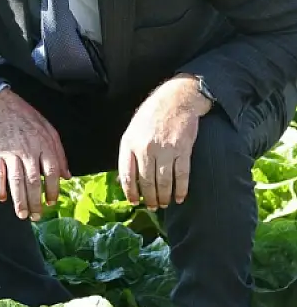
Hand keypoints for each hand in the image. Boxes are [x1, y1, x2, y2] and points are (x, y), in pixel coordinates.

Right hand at [0, 90, 69, 221]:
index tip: (51, 202)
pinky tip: (1, 198)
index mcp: (45, 146)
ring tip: (21, 214)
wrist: (3, 106)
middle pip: (33, 182)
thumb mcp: (50, 132)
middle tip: (36, 216)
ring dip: (19, 200)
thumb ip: (59, 154)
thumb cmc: (28, 119)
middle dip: (35, 201)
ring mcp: (11, 153)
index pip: (51, 173)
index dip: (52, 190)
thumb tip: (68, 176)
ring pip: (16, 181)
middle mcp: (29, 151)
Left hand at [119, 77, 212, 208]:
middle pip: (146, 181)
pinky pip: (181, 175)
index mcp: (129, 144)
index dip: (130, 191)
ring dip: (164, 196)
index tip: (134, 202)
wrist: (176, 100)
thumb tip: (123, 180)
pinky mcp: (183, 150)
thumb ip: (128, 154)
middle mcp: (146, 148)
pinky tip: (180, 197)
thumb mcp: (132, 132)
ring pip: (163, 181)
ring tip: (165, 204)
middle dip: (150, 198)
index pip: (127, 174)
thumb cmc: (151, 117)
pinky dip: (181, 189)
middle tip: (152, 207)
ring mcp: (165, 150)